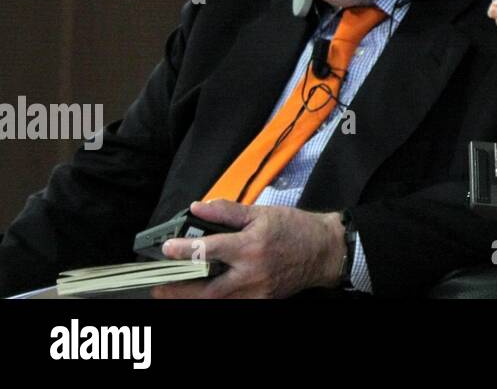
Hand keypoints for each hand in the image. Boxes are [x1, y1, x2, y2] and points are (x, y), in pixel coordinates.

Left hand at [151, 199, 344, 298]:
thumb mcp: (261, 212)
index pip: (209, 250)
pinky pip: (231, 304)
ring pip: (216, 302)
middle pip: (206, 290)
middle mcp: (252, 273)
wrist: (324, 251)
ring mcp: (257, 292)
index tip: (167, 248)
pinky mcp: (261, 301)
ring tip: (173, 293)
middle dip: (178, 291)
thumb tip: (198, 207)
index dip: (184, 250)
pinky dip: (214, 301)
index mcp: (251, 246)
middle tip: (158, 287)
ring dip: (191, 299)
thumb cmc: (294, 229)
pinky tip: (202, 295)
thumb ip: (227, 212)